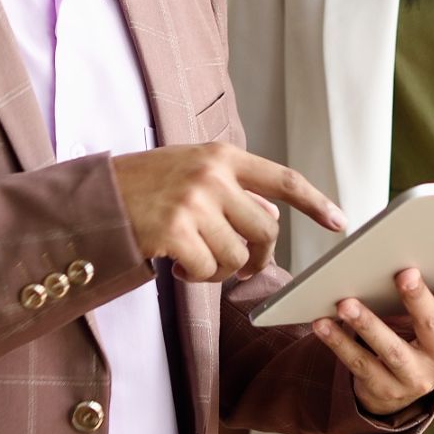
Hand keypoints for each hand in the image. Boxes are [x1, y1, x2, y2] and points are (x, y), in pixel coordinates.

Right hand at [111, 143, 343, 283]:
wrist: (93, 198)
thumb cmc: (145, 187)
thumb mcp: (192, 173)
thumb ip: (232, 189)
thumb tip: (271, 214)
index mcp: (221, 156)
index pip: (283, 179)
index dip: (315, 202)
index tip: (339, 222)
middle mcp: (212, 175)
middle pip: (265, 229)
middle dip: (258, 257)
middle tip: (240, 267)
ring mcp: (194, 202)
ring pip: (237, 256)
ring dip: (219, 270)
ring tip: (193, 259)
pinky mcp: (175, 231)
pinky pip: (208, 271)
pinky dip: (196, 276)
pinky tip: (176, 265)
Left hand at [313, 243, 433, 416]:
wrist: (399, 389)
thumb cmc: (418, 334)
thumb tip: (412, 239)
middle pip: (431, 324)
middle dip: (417, 298)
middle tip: (404, 273)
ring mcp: (417, 378)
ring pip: (390, 349)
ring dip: (367, 324)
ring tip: (346, 303)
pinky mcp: (386, 390)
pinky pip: (359, 363)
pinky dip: (339, 342)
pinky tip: (323, 323)